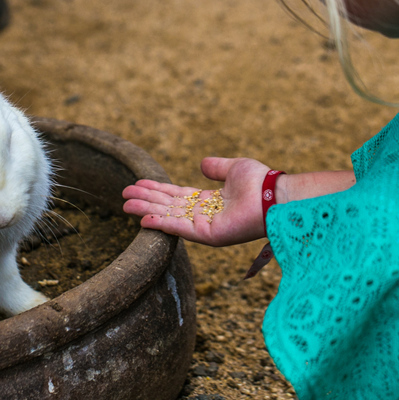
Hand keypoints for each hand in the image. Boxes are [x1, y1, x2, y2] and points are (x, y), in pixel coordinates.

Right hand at [122, 157, 271, 245]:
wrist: (274, 194)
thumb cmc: (259, 182)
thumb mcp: (233, 168)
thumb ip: (216, 167)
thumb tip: (201, 164)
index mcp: (209, 201)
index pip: (176, 196)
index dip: (157, 190)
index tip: (137, 184)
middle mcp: (204, 215)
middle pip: (168, 207)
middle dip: (146, 200)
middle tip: (124, 194)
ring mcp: (205, 226)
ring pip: (169, 217)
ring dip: (147, 211)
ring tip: (126, 204)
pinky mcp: (208, 235)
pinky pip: (180, 229)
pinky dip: (161, 223)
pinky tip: (144, 219)